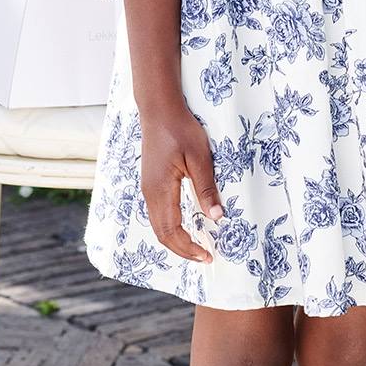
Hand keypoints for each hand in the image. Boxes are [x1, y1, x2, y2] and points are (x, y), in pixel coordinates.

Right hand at [139, 100, 224, 262]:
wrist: (159, 109)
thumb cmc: (180, 129)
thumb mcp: (200, 158)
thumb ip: (206, 189)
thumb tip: (217, 217)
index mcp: (161, 190)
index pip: (171, 231)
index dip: (189, 248)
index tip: (208, 255)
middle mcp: (150, 193)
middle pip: (162, 233)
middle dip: (183, 249)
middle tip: (205, 257)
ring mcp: (148, 188)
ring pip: (158, 225)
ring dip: (176, 240)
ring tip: (197, 246)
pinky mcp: (151, 183)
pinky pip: (158, 214)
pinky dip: (171, 227)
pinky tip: (185, 226)